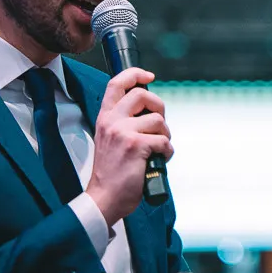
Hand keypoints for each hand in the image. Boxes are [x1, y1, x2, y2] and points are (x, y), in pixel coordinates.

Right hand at [84, 68, 172, 226]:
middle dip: (159, 107)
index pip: (116, 84)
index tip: (149, 76)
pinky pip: (164, 140)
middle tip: (159, 125)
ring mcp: (123, 132)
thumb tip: (150, 110)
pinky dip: (167, 152)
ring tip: (155, 149)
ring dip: (164, 135)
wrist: (105, 197)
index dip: (135, 74)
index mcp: (105, 118)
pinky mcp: (136, 145)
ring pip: (158, 120)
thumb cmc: (112, 172)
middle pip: (143, 95)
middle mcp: (112, 121)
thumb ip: (125, 121)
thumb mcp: (111, 139)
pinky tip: (157, 160)